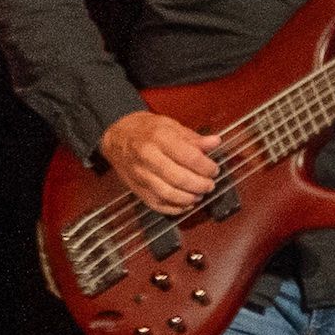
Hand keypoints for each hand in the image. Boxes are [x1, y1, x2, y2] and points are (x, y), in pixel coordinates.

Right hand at [99, 110, 221, 214]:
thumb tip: (215, 142)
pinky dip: (175, 208)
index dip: (206, 166)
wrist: (118, 137)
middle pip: (179, 178)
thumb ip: (194, 138)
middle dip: (200, 184)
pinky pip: (158, 204)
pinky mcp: (137, 190)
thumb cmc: (147, 130)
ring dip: (189, 198)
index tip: (214, 169)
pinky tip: (186, 203)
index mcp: (159, 138)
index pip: (188, 156)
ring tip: (200, 194)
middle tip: (210, 184)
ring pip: (168, 194)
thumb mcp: (172, 126)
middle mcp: (148, 158)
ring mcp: (141, 176)